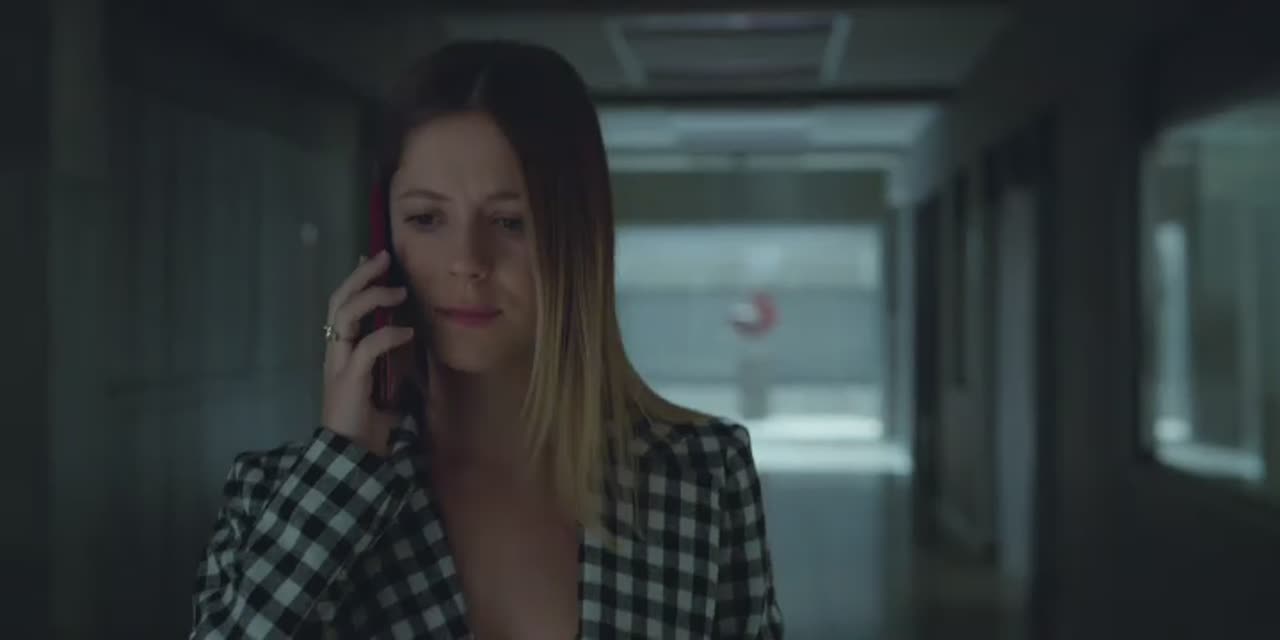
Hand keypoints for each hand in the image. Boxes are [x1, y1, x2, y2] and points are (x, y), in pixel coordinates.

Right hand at [320, 251, 415, 456]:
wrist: (352, 456)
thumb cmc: (368, 424)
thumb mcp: (385, 385)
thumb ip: (392, 362)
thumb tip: (413, 338)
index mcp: (341, 351)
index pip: (341, 306)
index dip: (355, 281)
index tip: (374, 261)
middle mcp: (335, 352)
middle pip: (338, 302)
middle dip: (360, 277)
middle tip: (383, 258)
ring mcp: (339, 364)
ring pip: (345, 316)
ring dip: (373, 298)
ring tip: (399, 291)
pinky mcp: (349, 380)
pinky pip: (367, 347)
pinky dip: (388, 335)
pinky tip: (407, 332)